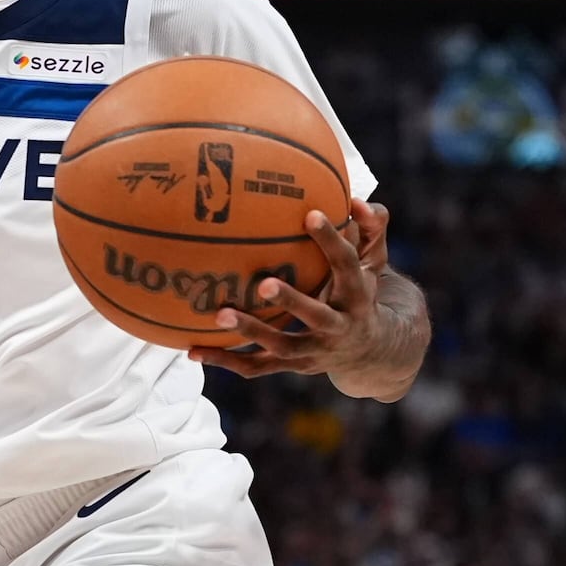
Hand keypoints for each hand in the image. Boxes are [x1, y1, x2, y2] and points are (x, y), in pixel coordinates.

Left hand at [199, 202, 425, 394]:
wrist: (370, 350)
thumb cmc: (360, 291)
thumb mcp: (373, 260)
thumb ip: (370, 227)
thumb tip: (354, 198)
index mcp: (357, 293)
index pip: (346, 264)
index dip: (331, 240)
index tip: (311, 214)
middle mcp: (338, 326)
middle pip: (316, 316)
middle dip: (291, 301)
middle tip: (263, 283)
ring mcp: (314, 351)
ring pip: (282, 347)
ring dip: (251, 332)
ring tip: (219, 315)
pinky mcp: (293, 366)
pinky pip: (256, 367)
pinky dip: (225, 360)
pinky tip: (193, 351)